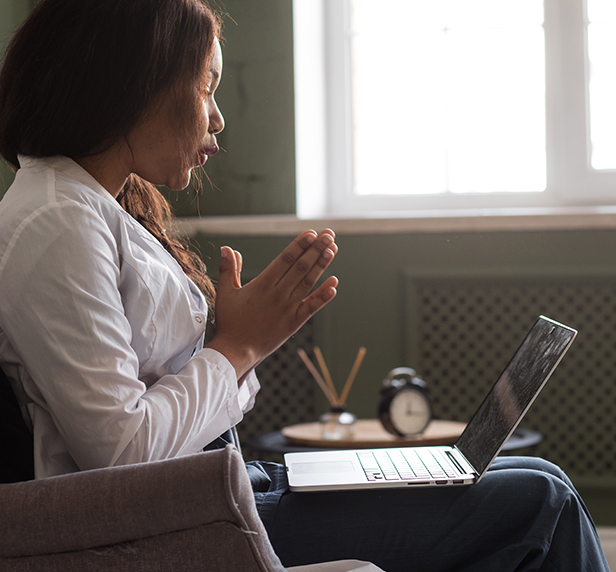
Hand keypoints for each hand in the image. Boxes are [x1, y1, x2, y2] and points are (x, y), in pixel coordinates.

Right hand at [206, 229, 338, 379]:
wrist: (236, 352)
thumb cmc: (229, 322)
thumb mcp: (225, 293)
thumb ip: (228, 269)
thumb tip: (227, 248)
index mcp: (262, 285)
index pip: (285, 259)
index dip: (300, 245)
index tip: (311, 233)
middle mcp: (278, 294)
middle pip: (301, 267)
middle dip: (316, 249)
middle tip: (328, 234)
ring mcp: (288, 309)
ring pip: (308, 282)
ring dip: (322, 265)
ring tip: (333, 249)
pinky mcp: (294, 323)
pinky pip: (312, 307)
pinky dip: (323, 296)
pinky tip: (334, 284)